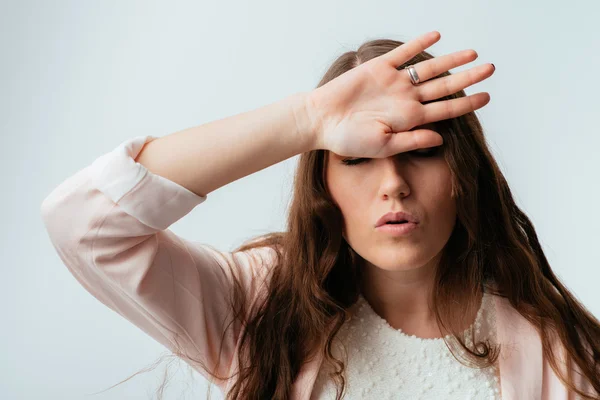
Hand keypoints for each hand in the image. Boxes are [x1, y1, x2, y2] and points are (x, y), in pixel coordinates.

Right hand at [305, 31, 493, 157]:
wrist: (321, 121)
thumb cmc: (348, 139)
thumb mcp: (383, 146)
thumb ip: (412, 140)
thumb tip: (441, 139)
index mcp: (409, 118)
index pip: (445, 110)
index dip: (467, 103)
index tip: (487, 97)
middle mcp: (405, 99)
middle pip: (443, 86)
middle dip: (468, 78)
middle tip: (490, 69)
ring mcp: (393, 82)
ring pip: (428, 68)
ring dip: (450, 60)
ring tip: (472, 53)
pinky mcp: (379, 68)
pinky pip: (403, 53)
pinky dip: (419, 44)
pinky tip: (436, 36)